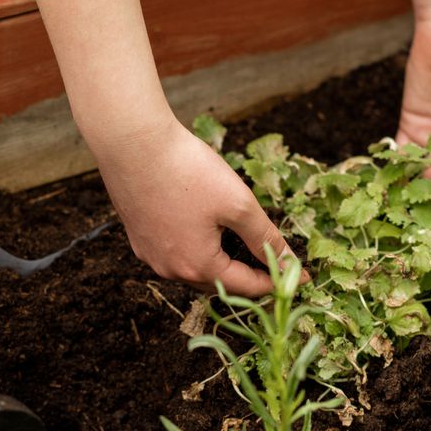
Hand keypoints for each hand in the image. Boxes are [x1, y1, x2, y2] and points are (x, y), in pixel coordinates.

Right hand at [89, 113, 295, 296]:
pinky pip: (174, 253)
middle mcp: (170, 270)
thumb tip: (288, 260)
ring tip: (242, 244)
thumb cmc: (187, 170)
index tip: (299, 276)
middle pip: (219, 283)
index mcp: (198, 267)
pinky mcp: (138, 238)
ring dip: (220, 262)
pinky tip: (206, 228)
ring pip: (194, 269)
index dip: (276, 282)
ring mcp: (150, 256)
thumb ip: (265, 236)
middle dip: (248, 275)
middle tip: (273, 261)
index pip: (246, 288)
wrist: (131, 142)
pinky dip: (196, 249)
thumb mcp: (238, 203)